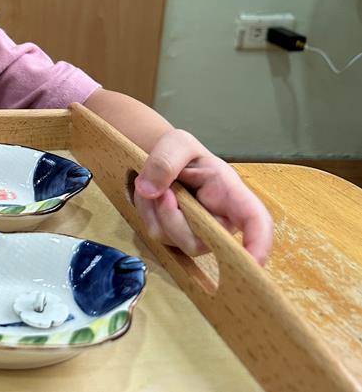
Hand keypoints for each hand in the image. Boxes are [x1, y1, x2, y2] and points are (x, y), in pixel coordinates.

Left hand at [133, 129, 272, 264]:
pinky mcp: (176, 237)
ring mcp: (197, 232)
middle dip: (172, 218)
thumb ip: (165, 161)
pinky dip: (146, 212)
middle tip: (163, 190)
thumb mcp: (177, 143)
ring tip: (156, 184)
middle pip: (200, 242)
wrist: (163, 159)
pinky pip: (157, 233)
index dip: (258, 243)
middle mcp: (218, 220)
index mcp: (230, 194)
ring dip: (154, 210)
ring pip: (174, 240)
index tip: (254, 260)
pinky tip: (151, 195)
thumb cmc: (182, 152)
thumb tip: (148, 191)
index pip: (255, 221)